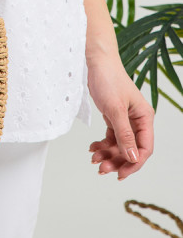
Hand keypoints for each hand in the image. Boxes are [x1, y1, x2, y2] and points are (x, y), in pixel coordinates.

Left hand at [86, 52, 154, 179]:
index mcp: (144, 118)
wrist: (95, 62)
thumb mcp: (115, 109)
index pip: (144, 148)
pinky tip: (93, 148)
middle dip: (117, 161)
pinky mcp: (113, 117)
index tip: (120, 174)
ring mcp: (125, 119)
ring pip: (119, 145)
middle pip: (131, 149)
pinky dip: (102, 144)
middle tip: (102, 169)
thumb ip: (124, 135)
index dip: (134, 163)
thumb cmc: (108, 80)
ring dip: (108, 154)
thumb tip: (133, 158)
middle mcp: (137, 120)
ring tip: (94, 159)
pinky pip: (110, 137)